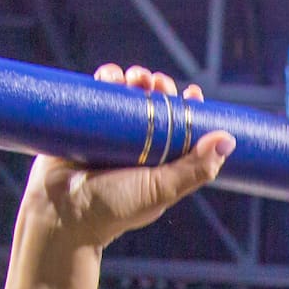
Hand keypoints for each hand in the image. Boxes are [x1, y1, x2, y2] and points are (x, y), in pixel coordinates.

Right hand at [20, 65, 235, 250]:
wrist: (61, 214)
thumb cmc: (113, 209)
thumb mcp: (161, 189)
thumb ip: (194, 169)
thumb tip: (227, 139)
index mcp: (159, 161)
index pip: (180, 128)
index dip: (188, 108)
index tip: (192, 94)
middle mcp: (136, 145)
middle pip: (153, 105)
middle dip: (159, 88)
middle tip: (157, 83)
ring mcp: (108, 133)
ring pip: (126, 95)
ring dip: (134, 79)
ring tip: (134, 77)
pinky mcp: (82, 123)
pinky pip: (96, 94)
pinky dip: (105, 79)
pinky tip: (111, 75)